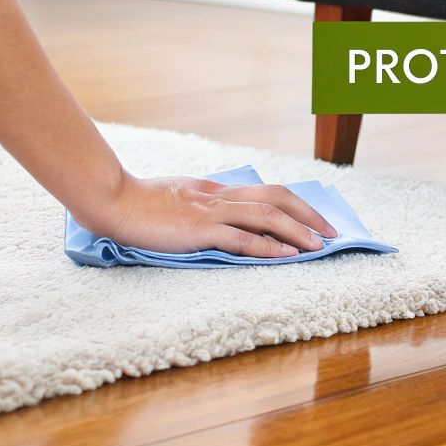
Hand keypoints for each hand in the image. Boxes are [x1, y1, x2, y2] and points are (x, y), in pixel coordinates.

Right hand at [80, 175, 338, 258]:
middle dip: (310, 216)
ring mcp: (211, 213)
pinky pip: (241, 238)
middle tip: (332, 233)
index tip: (317, 221)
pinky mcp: (199, 231)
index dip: (297, 206)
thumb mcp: (181, 197)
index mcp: (217, 190)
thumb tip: (227, 220)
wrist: (112, 201)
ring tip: (319, 246)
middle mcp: (220, 197)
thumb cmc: (141, 203)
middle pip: (278, 199)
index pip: (267, 193)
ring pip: (267, 217)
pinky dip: (268, 246)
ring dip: (298, 232)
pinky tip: (286, 256)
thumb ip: (205, 205)